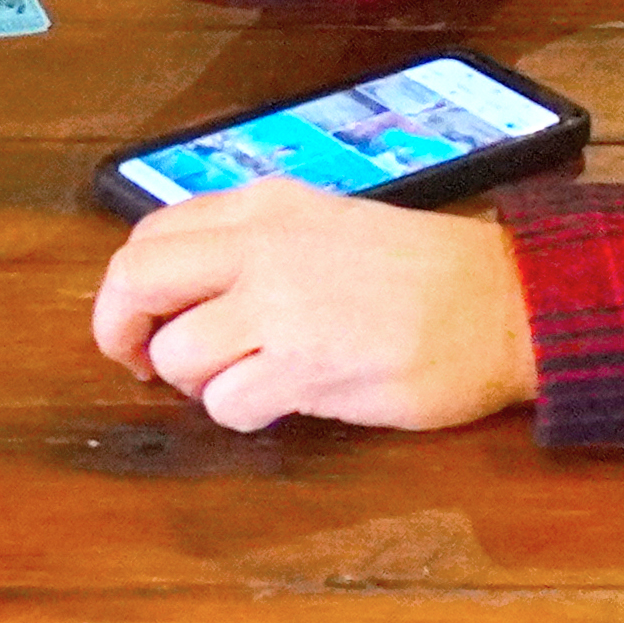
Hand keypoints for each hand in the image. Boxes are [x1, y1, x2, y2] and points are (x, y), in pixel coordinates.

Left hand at [90, 179, 537, 433]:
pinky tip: (283, 403)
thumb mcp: (324, 226)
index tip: (145, 322)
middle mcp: (260, 246)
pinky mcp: (307, 366)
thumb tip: (181, 298)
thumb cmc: (421, 272)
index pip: (150, 235)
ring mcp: (281, 306)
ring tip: (247, 382)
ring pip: (176, 355)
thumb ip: (253, 249)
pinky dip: (242, 415)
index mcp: (263, 206)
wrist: (503, 303)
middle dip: (120, 332)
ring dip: (197, 383)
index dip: (130, 288)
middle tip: (143, 365)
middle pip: (136, 282)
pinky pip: (227, 405)